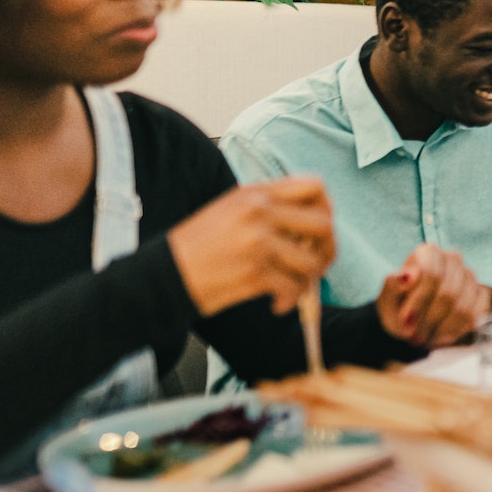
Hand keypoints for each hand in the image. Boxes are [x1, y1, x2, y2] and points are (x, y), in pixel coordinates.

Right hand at [169, 177, 335, 316]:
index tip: (318, 232)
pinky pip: (293, 287)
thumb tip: (313, 224)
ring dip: (309, 281)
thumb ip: (269, 208)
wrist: (164, 274)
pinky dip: (290, 301)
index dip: (326, 210)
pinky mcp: (254, 271)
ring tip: (293, 288)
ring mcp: (258, 241)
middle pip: (324, 224)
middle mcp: (260, 211)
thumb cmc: (199, 246)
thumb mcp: (230, 210)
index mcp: (256, 193)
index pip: (315, 186)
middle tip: (315, 265)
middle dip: (327, 249)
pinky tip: (276, 304)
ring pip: (312, 261)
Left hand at [375, 244, 487, 347]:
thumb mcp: (387, 298)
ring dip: (441, 329)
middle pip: (449, 293)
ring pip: (463, 307)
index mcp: (429, 253)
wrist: (411, 320)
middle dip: (429, 319)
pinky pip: (475, 316)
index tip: (406, 320)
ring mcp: (470, 277)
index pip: (431, 274)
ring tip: (425, 339)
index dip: (419, 300)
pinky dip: (456, 331)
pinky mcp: (481, 296)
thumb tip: (407, 276)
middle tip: (413, 336)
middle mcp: (453, 260)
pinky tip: (441, 336)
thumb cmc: (398, 306)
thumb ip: (392, 285)